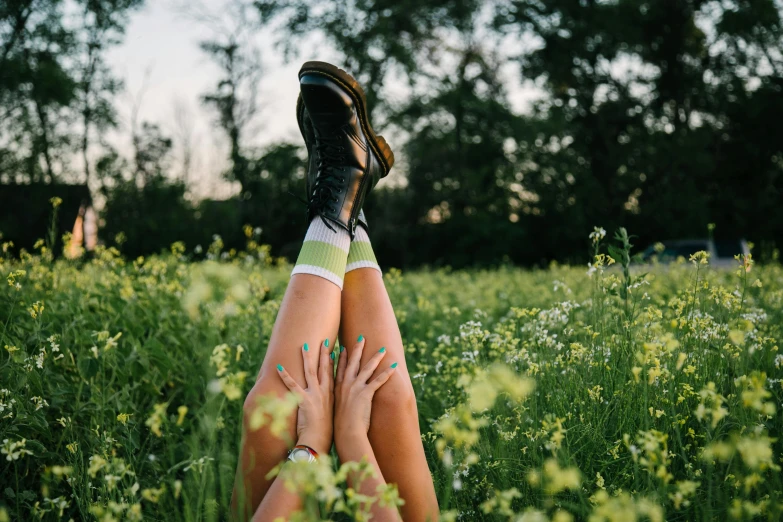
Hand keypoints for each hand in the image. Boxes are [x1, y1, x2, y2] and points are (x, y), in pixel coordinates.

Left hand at [276, 340, 333, 455]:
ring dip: (308, 358)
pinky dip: (285, 376)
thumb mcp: (333, 419)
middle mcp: (325, 393)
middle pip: (326, 369)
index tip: (340, 349)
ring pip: (311, 372)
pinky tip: (278, 367)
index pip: (336, 374)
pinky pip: (292, 385)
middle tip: (326, 341)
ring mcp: (315, 395)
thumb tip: (328, 409)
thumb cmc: (327, 435)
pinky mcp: (304, 400)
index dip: (338, 361)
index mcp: (333, 396)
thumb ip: (330, 410)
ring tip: (305, 346)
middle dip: (326, 353)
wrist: (320, 442)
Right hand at [334, 337, 396, 448]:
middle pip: (352, 363)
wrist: (345, 433)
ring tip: (383, 349)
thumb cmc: (340, 427)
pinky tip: (394, 366)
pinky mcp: (365, 394)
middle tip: (361, 337)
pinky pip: (379, 380)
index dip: (341, 358)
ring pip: (367, 368)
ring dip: (376, 357)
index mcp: (337, 389)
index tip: (341, 348)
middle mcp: (345, 385)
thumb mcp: (335, 412)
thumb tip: (342, 406)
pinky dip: (387, 373)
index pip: (339, 369)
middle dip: (357, 349)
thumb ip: (339, 405)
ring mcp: (355, 388)